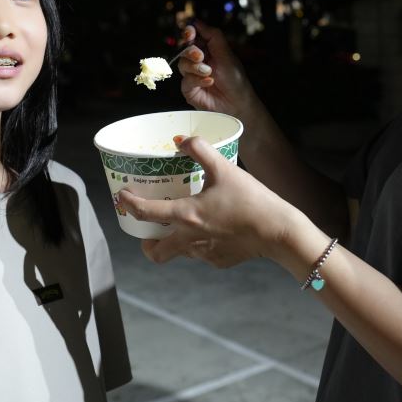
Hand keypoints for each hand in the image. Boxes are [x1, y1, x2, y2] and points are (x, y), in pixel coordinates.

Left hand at [117, 135, 301, 267]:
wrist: (278, 231)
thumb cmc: (252, 200)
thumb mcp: (224, 168)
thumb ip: (200, 150)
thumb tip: (182, 140)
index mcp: (186, 216)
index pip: (145, 213)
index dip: (129, 204)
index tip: (123, 198)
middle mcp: (189, 240)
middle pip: (155, 252)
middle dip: (147, 243)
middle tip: (150, 227)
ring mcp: (204, 254)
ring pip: (180, 251)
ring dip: (176, 240)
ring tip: (186, 222)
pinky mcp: (220, 261)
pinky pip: (203, 253)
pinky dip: (202, 243)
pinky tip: (215, 228)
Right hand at [178, 20, 258, 120]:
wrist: (238, 103)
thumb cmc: (235, 79)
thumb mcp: (226, 53)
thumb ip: (213, 35)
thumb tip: (196, 21)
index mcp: (207, 50)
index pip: (192, 36)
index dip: (188, 32)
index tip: (190, 32)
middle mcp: (197, 61)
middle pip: (184, 49)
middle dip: (191, 51)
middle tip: (200, 56)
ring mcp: (192, 75)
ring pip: (182, 64)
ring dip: (196, 67)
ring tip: (209, 72)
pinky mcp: (189, 90)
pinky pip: (186, 81)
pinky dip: (197, 80)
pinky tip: (210, 82)